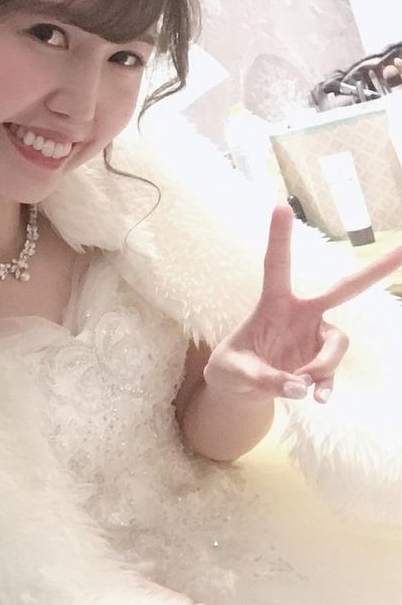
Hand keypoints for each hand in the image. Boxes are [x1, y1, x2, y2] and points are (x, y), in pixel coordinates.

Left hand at [203, 205, 401, 403]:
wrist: (241, 389)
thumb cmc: (230, 368)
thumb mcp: (232, 373)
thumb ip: (263, 378)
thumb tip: (300, 387)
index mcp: (273, 304)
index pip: (276, 265)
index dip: (279, 237)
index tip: (280, 205)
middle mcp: (302, 314)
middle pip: (343, 289)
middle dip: (375, 270)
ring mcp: (316, 336)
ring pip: (339, 344)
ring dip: (323, 367)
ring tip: (298, 386)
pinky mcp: (321, 360)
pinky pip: (334, 372)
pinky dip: (326, 386)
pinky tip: (317, 399)